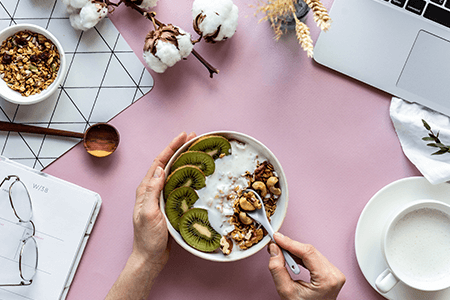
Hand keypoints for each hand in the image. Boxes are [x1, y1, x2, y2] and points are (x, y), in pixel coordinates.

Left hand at [132, 131, 195, 271]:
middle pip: (166, 163)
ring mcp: (160, 196)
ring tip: (196, 151)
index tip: (184, 136)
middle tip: (193, 138)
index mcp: (145, 189)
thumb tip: (160, 170)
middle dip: (178, 148)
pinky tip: (194, 174)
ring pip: (173, 172)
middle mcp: (152, 190)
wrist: (150, 256)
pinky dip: (186, 175)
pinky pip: (178, 184)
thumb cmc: (148, 238)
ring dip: (183, 160)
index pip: (159, 162)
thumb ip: (152, 192)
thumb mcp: (149, 213)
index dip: (171, 147)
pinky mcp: (168, 204)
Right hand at [268, 232, 345, 299]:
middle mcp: (335, 274)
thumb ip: (277, 268)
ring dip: (295, 250)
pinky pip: (314, 258)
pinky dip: (301, 256)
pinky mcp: (331, 273)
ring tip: (280, 251)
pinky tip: (290, 256)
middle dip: (290, 246)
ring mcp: (335, 273)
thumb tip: (274, 249)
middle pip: (310, 251)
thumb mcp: (286, 291)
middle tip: (275, 244)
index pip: (307, 252)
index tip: (276, 237)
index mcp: (327, 279)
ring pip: (312, 252)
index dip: (290, 243)